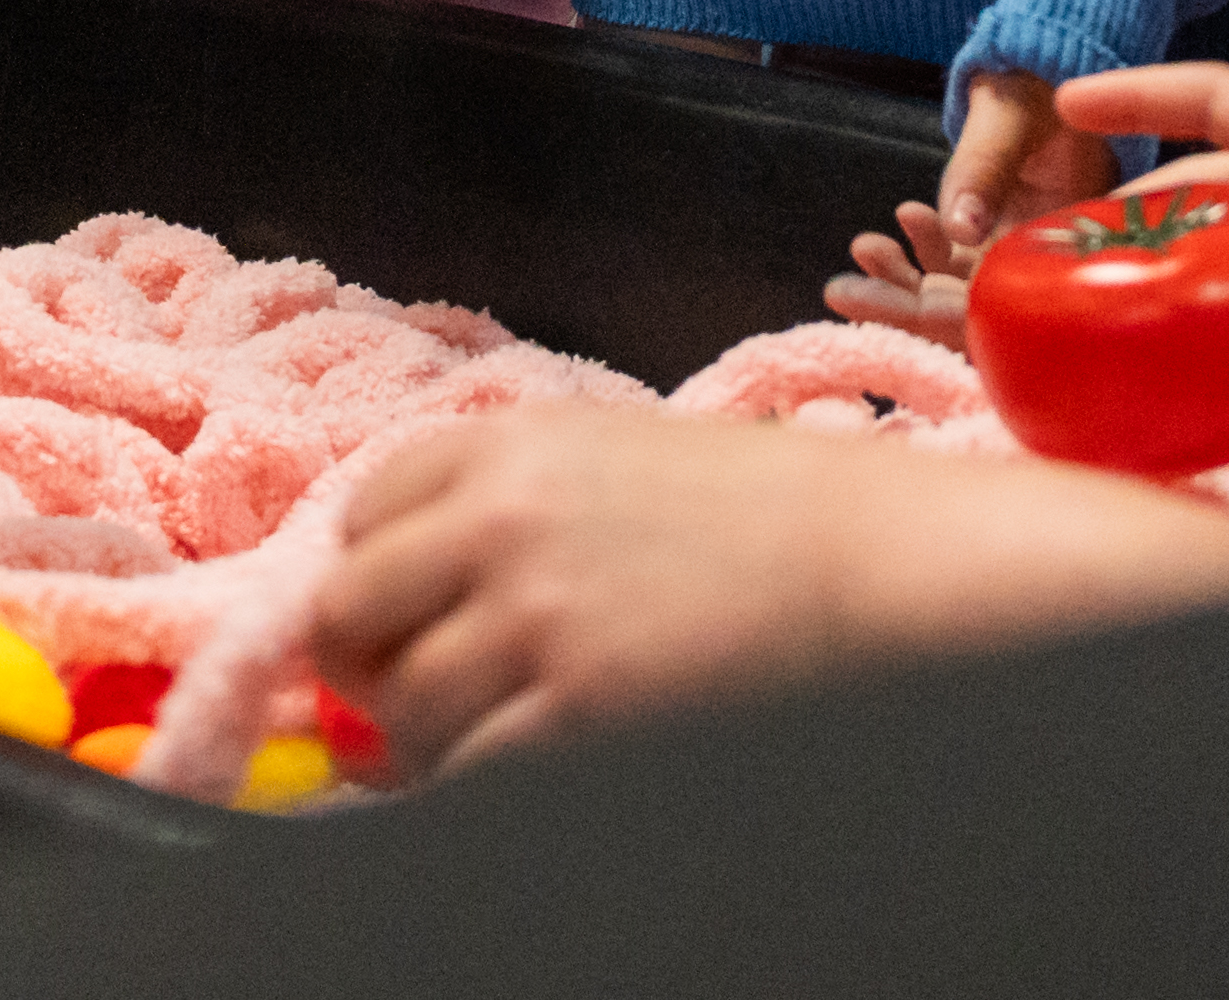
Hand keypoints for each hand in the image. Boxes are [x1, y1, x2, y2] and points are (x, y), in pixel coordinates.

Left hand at [316, 409, 1228, 778]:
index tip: (406, 609)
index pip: (363, 512)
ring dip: (426, 736)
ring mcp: (531, 623)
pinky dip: (475, 784)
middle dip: (369, 659)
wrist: (879, 566)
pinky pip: (467, 773)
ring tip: (496, 733)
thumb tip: (416, 592)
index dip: (378, 571)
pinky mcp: (575, 716)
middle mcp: (497, 524)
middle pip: (349, 610)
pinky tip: (530, 765)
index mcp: (507, 445)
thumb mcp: (621, 460)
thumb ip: (511, 508)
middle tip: (414, 692)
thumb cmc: (769, 511)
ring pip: (398, 709)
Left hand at [824, 70, 1100, 328]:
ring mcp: (1017, 260)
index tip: (899, 306)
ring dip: (902, 282)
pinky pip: (948, 265)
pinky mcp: (990, 246)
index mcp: (1073, 248)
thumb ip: (987, 168)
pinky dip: (911, 256)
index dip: (954, 317)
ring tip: (863, 247)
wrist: (1037, 69)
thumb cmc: (1039, 87)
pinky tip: (882, 234)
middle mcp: (1047, 268)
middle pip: (978, 313)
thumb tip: (960, 229)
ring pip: (957, 294)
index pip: (1012, 307)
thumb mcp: (1013, 116)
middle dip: (908, 309)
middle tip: (843, 291)